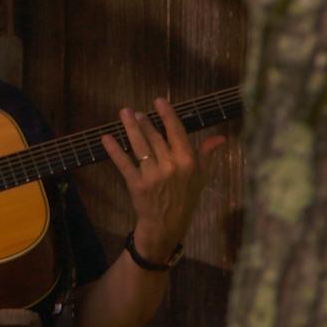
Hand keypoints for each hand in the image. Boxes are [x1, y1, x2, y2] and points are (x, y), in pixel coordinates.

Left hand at [98, 97, 227, 261]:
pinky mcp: (136, 184)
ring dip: (130, 128)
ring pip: (139, 146)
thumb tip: (220, 137)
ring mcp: (152, 175)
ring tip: (124, 114)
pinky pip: (124, 163)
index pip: (176, 132)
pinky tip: (106, 138)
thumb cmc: (185, 198)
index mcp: (188, 161)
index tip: (159, 100)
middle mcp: (170, 165)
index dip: (167, 115)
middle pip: (155, 137)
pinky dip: (114, 150)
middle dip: (143, 121)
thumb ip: (206, 154)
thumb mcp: (201, 177)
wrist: (167, 225)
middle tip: (135, 111)